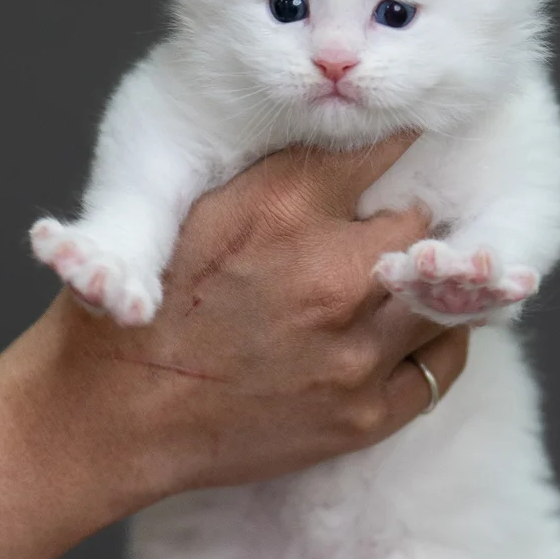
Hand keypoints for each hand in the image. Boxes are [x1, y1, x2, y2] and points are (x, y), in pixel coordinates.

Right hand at [8, 133, 468, 518]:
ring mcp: (356, 354)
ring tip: (413, 273)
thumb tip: (350, 139)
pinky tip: (419, 324)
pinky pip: (443, 365)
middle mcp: (333, 279)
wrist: (115, 419)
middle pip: (422, 223)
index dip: (397, 144)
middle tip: (395, 220)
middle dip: (409, 217)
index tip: (405, 144)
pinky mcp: (366, 414)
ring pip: (444, 293)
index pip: (383, 150)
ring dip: (432, 278)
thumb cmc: (147, 311)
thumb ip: (279, 172)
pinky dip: (440, 338)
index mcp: (285, 211)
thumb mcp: (198, 208)